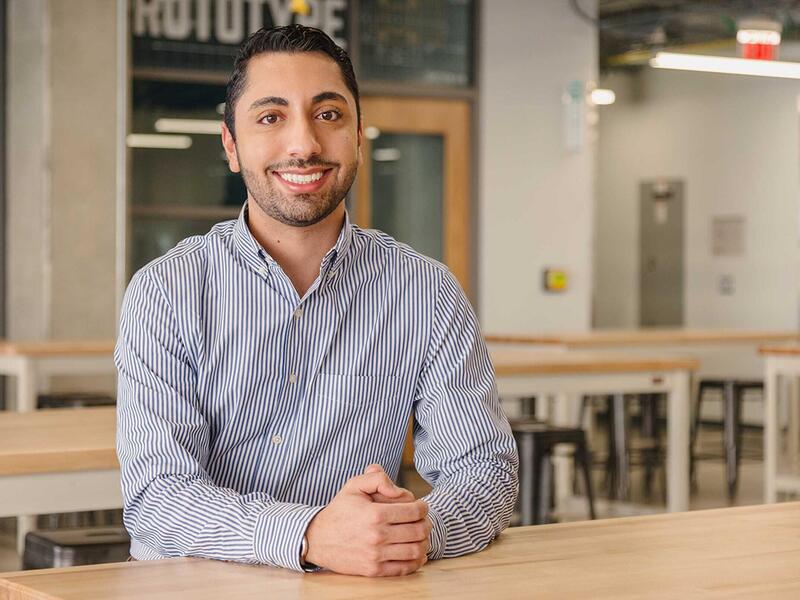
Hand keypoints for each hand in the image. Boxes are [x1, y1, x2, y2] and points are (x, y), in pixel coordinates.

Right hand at [305, 464, 431, 576]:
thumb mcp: (354, 485)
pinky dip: (417, 561)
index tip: (421, 506)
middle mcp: (377, 536)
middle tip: (424, 520)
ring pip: (416, 550)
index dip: (423, 507)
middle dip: (426, 523)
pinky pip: (405, 568)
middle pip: (419, 531)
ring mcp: (376, 555)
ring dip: (424, 542)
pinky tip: (416, 552)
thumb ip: (377, 478)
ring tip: (420, 536)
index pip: (414, 511)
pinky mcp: (374, 571)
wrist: (318, 539)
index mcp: (375, 514)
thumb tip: (397, 489)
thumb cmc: (340, 510)